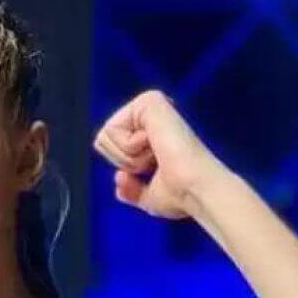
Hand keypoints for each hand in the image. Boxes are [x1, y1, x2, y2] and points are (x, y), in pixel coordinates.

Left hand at [92, 89, 226, 219]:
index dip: (124, 167)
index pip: (110, 148)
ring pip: (105, 135)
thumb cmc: (181, 194)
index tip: (154, 171)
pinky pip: (112, 128)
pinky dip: (128, 147)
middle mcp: (151, 116)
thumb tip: (119, 178)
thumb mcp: (150, 196)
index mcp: (154, 135)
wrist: (194, 189)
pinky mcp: (148, 100)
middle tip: (155, 162)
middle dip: (124, 161)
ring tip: (157, 155)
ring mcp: (149, 105)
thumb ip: (132, 188)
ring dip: (128, 157)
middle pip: (103, 141)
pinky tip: (156, 146)